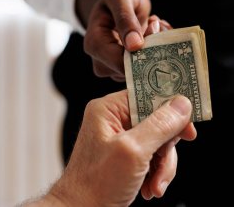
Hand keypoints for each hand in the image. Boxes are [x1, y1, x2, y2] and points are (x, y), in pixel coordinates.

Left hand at [48, 91, 195, 206]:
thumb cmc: (96, 184)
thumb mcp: (133, 152)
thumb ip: (159, 126)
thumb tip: (182, 104)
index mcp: (109, 109)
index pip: (146, 94)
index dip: (169, 108)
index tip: (187, 123)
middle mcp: (114, 119)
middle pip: (157, 120)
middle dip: (165, 146)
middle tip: (164, 161)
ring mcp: (120, 138)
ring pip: (158, 141)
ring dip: (162, 165)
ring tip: (156, 185)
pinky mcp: (126, 155)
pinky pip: (152, 156)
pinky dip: (156, 173)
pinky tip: (150, 188)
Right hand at [77, 0, 170, 80]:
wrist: (114, 4)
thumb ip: (125, 18)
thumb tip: (135, 45)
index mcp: (95, 44)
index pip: (119, 61)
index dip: (141, 50)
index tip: (154, 26)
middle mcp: (102, 61)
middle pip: (133, 69)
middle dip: (152, 48)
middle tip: (157, 23)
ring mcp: (115, 69)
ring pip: (143, 70)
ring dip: (156, 47)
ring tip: (154, 23)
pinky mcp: (128, 70)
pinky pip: (147, 67)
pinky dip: (157, 50)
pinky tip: (154, 32)